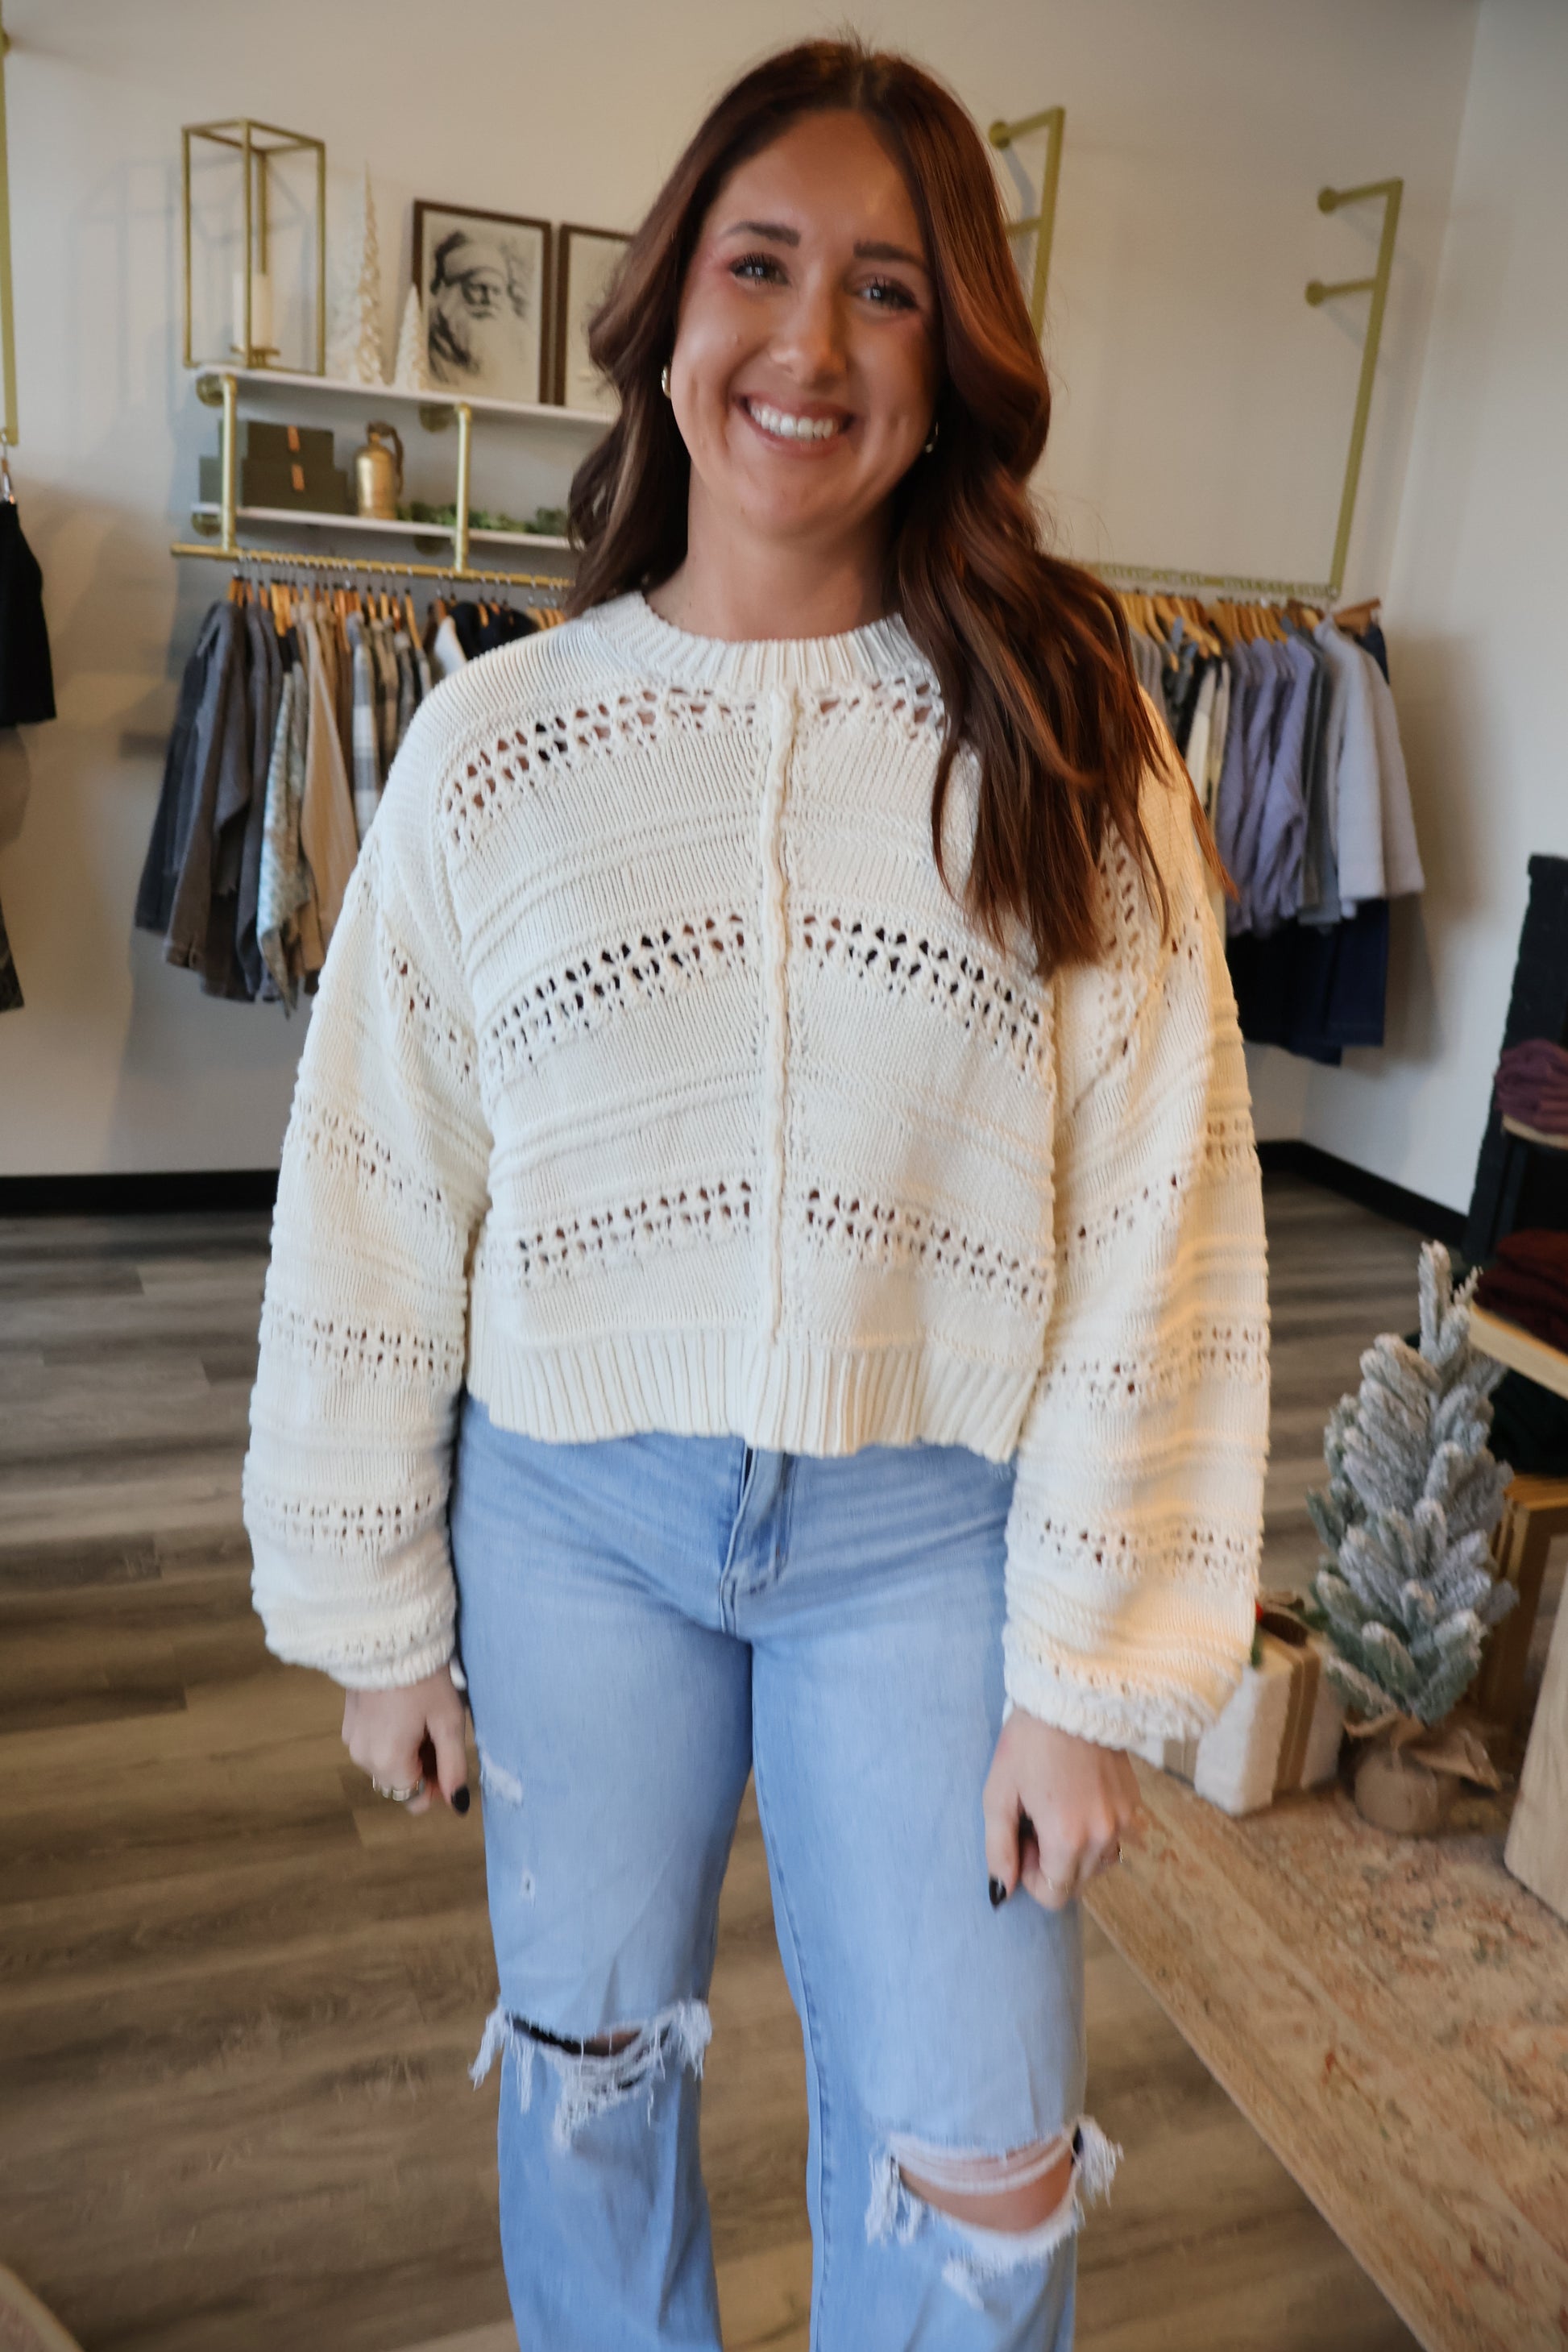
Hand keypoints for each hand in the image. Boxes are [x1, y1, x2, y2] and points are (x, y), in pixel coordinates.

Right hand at [342, 1664, 469, 1818]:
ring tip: (423, 1720)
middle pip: (398, 1781)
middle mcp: (362, 1758)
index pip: (413, 1796)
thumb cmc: (424, 1679)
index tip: (449, 1758)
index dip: (436, 1784)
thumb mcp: (448, 1722)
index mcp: (386, 1762)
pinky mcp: (348, 1722)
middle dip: (422, 1767)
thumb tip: (458, 1803)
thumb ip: (453, 1767)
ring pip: (386, 1764)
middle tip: (439, 1733)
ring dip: (407, 1753)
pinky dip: (391, 1738)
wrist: (389, 1637)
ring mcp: (351, 1740)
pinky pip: (373, 1745)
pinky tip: (405, 1712)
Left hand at [983, 1709, 1143, 1910]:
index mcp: (1068, 1837)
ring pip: (1099, 1863)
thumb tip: (1002, 1891)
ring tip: (1057, 1809)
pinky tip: (1077, 1798)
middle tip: (1035, 1821)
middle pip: (1077, 1882)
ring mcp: (1125, 1820)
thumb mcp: (998, 1794)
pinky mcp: (1135, 1803)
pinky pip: (1114, 1838)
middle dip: (1052, 1864)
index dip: (1031, 1876)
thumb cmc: (1027, 1743)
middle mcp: (1104, 1835)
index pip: (1055, 1894)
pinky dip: (1094, 1832)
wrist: (1070, 1696)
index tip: (1022, 1839)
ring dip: (1076, 1852)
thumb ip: (999, 1849)